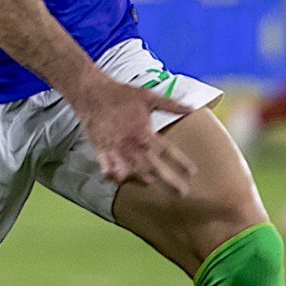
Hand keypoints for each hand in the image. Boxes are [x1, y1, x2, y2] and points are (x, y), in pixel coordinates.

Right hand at [73, 77, 195, 192]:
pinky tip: (119, 178)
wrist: (93, 93)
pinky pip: (107, 169)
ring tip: (150, 182)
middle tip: (181, 191)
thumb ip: (171, 105)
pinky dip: (113, 176)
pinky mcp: (101, 151)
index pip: (167, 152)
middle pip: (152, 169)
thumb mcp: (149, 97)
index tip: (192, 172)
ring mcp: (115, 150)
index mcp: (144, 132)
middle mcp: (131, 145)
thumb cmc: (122, 95)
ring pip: (131, 173)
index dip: (181, 163)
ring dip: (142, 180)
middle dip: (169, 182)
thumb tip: (191, 108)